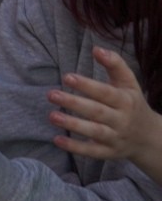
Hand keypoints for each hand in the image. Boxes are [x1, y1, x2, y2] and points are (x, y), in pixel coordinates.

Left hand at [49, 47, 161, 179]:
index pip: (105, 93)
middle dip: (74, 103)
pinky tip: (57, 139)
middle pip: (97, 112)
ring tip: (52, 116)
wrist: (149, 138)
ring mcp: (115, 138)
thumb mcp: (129, 84)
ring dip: (73, 125)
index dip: (87, 85)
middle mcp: (121, 120)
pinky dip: (75, 148)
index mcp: (126, 101)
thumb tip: (96, 48)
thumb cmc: (132, 104)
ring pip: (94, 132)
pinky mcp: (108, 153)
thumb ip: (115, 65)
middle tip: (51, 94)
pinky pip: (92, 152)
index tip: (67, 77)